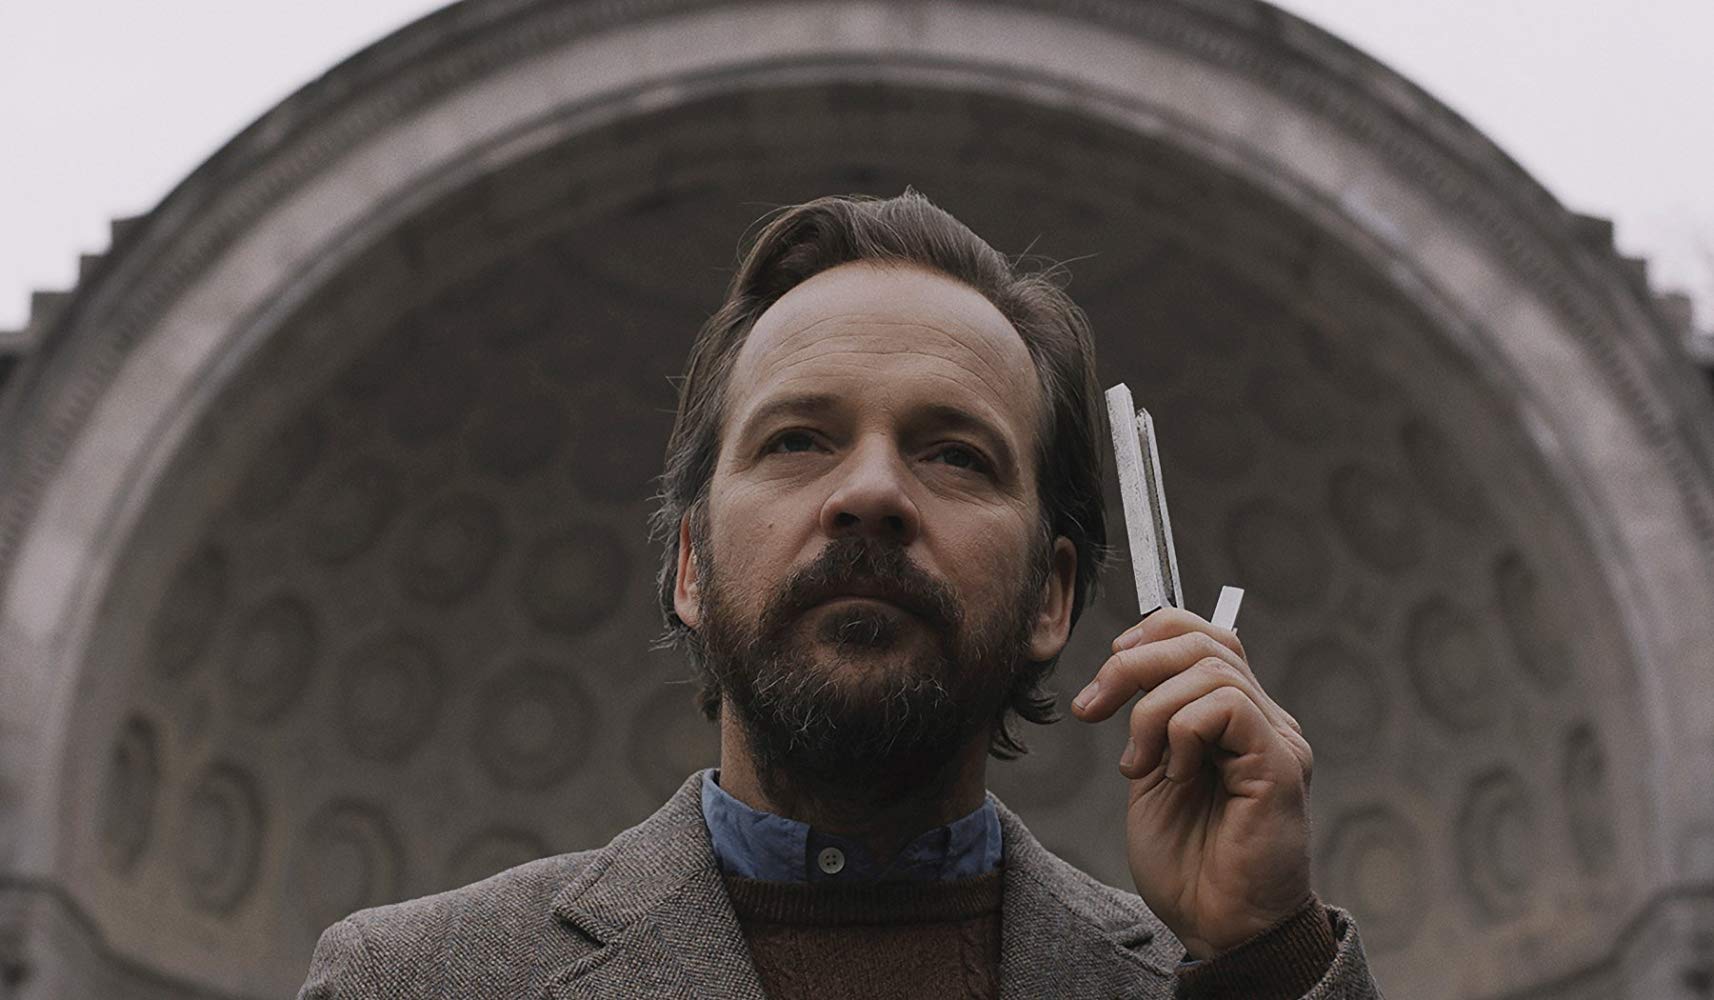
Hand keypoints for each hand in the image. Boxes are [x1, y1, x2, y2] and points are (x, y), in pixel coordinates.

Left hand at [1070, 607, 1315, 958]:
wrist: (1219, 928)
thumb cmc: (1188, 864)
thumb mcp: (1152, 774)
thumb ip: (1152, 721)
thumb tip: (1126, 665)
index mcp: (1235, 720)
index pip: (1207, 636)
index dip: (1153, 634)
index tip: (1107, 670)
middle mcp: (1264, 722)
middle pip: (1204, 642)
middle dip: (1132, 665)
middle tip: (1092, 709)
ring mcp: (1277, 740)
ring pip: (1211, 668)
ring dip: (1152, 710)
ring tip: (1139, 764)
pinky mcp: (1281, 765)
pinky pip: (1227, 706)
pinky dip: (1182, 731)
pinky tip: (1175, 774)